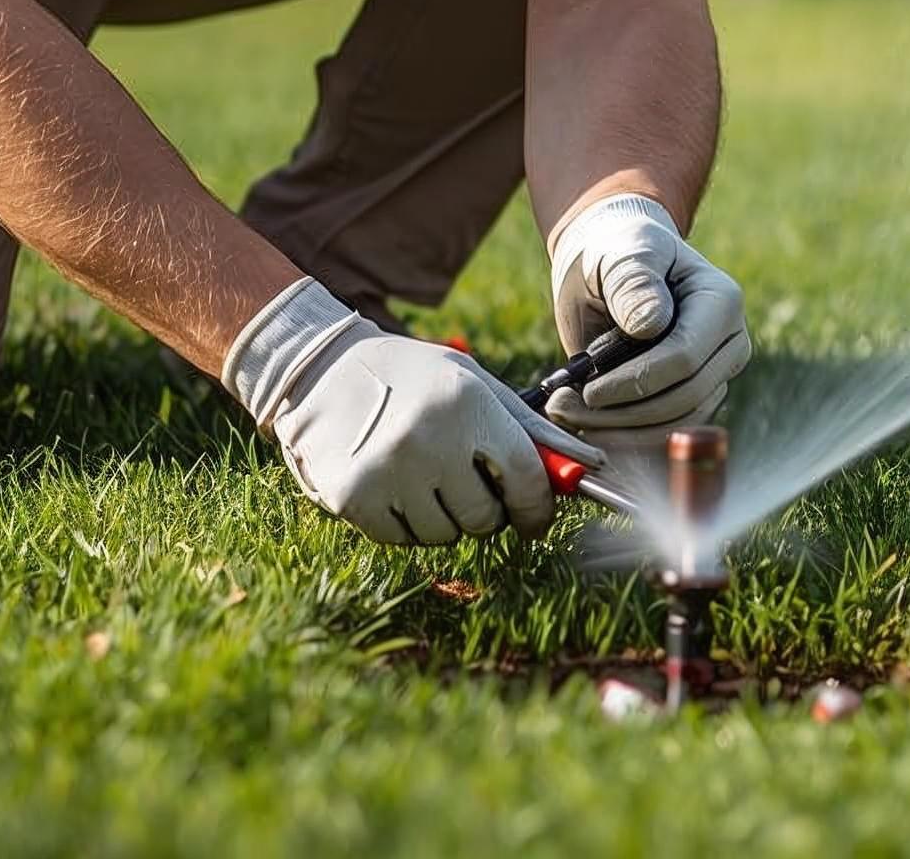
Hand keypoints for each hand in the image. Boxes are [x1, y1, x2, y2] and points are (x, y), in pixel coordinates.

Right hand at [225, 279, 602, 545]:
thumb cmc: (411, 376)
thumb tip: (589, 467)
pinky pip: (402, 540)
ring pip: (444, 535)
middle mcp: (430, 440)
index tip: (535, 516)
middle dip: (486, 509)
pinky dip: (405, 524)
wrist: (320, 371)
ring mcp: (388, 472)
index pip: (525, 479)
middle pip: (485, 518)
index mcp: (468, 405)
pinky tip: (394, 486)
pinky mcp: (354, 498)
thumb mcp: (474, 385)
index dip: (538, 507)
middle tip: (466, 482)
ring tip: (424, 476)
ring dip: (444, 518)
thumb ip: (530, 430)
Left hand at [546, 192, 751, 431]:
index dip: (637, 381)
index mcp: (721, 301)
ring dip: (620, 430)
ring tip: (567, 412)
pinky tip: (586, 423)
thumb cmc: (616, 253)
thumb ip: (634, 282)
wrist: (614, 265)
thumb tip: (652, 323)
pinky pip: (667, 432)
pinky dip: (626, 436)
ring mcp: (716, 374)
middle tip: (564, 409)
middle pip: (685, 398)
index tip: (588, 389)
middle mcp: (730, 343)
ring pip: (677, 424)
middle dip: (623, 413)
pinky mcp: (695, 398)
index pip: (686, 357)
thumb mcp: (619, 255)